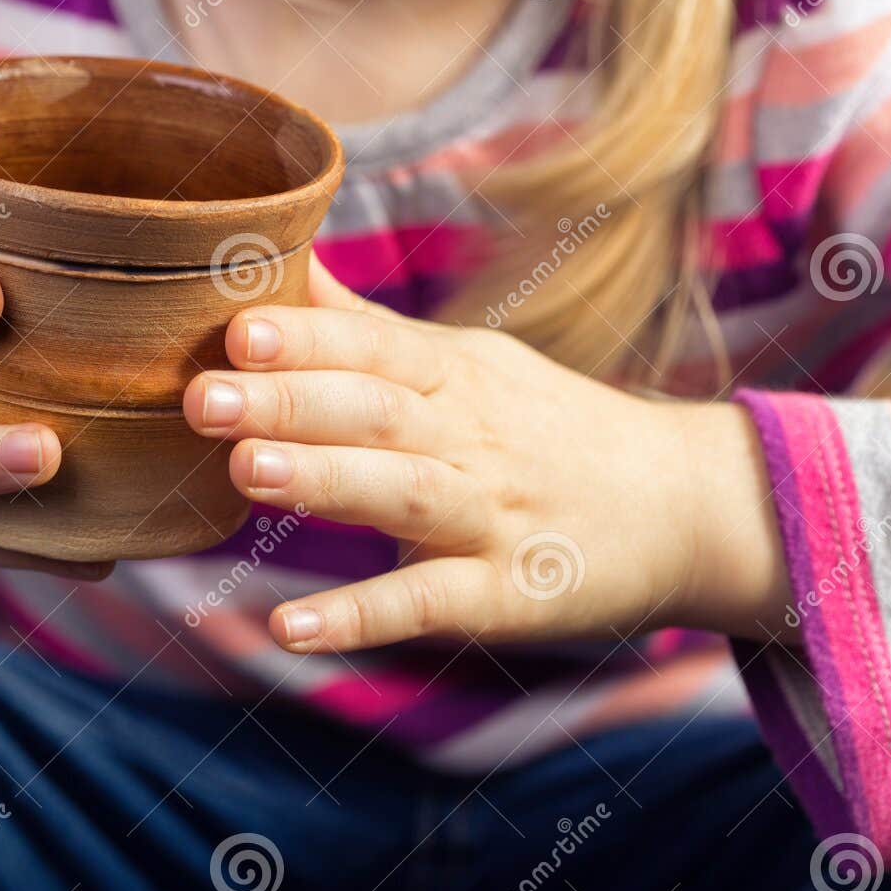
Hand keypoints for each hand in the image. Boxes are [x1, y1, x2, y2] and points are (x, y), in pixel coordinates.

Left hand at [183, 259, 790, 651]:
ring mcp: (491, 517)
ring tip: (247, 472)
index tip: (238, 327)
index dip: (309, 336)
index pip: (376, 346)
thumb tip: (284, 263)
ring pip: (404, 493)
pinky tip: (291, 627)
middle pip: (379, 411)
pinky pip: (428, 603)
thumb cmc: (546, 427)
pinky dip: (363, 615)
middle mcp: (473, 438)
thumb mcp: (470, 362)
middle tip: (205, 396)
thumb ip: (368, 326)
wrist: (685, 507)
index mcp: (457, 376)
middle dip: (291, 401)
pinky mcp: (504, 596)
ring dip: (325, 482)